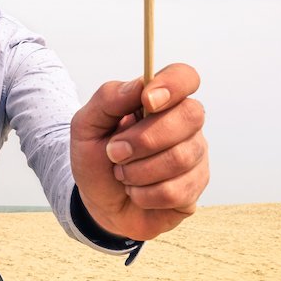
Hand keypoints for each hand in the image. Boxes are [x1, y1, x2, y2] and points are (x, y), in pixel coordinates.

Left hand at [70, 63, 207, 240]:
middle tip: (114, 152)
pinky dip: (145, 195)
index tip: (147, 100)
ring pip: (180, 157)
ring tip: (122, 174)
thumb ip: (107, 99)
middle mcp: (184, 124)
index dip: (173, 85)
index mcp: (159, 100)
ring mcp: (194, 155)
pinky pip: (177, 191)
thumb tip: (139, 85)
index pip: (185, 77)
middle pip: (190, 116)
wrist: (98, 203)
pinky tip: (136, 192)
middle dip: (144, 139)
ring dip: (138, 171)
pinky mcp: (194, 188)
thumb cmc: (96, 159)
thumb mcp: (86, 126)